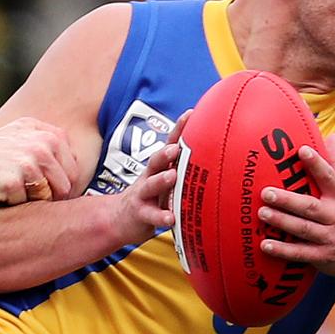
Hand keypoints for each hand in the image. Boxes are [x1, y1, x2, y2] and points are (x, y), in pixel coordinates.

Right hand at [0, 117, 78, 206]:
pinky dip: (17, 206)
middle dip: (50, 196)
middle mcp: (41, 143)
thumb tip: (81, 169)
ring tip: (12, 189)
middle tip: (24, 191)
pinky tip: (0, 193)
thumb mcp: (20, 136)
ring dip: (34, 201)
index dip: (60, 183)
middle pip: (66, 186)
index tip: (40, 185)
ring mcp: (29, 161)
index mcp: (46, 133)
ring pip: (51, 197)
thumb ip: (51, 143)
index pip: (74, 169)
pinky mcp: (15, 181)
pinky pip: (30, 206)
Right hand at [108, 111, 191, 243]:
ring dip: (161, 180)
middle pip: (156, 161)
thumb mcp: (164, 180)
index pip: (169, 145)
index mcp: (159, 168)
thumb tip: (216, 158)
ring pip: (151, 185)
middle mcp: (149, 177)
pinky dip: (160, 217)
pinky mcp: (141, 214)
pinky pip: (151, 216)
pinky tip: (170, 219)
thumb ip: (182, 171)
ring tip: (172, 176)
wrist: (118, 218)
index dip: (178, 130)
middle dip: (165, 153)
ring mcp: (143, 195)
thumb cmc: (150, 197)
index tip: (190, 114)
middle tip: (176, 148)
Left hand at [257, 133, 334, 284]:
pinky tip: (266, 244)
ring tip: (262, 213)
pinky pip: (301, 253)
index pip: (330, 178)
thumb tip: (333, 135)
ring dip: (282, 221)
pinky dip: (283, 250)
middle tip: (265, 192)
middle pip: (310, 206)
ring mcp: (332, 239)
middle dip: (287, 200)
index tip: (302, 151)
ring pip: (304, 229)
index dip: (317, 164)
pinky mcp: (324, 258)